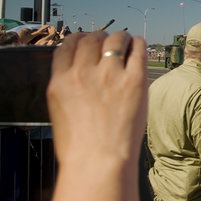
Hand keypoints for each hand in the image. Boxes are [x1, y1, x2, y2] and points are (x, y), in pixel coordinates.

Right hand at [47, 31, 147, 166]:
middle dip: (100, 38)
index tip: (86, 41)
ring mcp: (110, 75)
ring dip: (121, 38)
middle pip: (92, 39)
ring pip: (116, 39)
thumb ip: (69, 87)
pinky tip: (139, 46)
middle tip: (108, 42)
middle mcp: (83, 73)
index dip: (78, 39)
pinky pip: (138, 50)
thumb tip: (80, 73)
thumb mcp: (60, 111)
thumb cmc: (80, 147)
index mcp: (61, 81)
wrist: (99, 162)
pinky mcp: (135, 80)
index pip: (68, 45)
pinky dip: (138, 44)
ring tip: (126, 42)